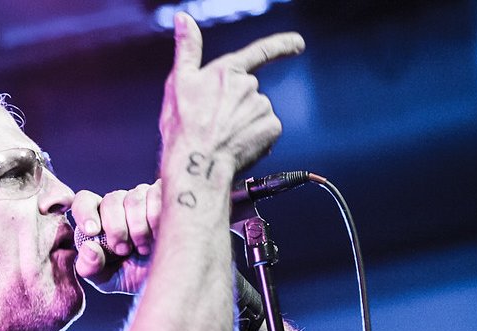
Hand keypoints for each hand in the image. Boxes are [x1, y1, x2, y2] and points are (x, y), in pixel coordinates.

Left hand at [72, 180, 161, 293]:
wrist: (168, 278)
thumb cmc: (134, 275)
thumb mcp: (107, 278)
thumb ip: (89, 267)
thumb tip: (88, 247)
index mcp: (99, 218)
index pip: (84, 201)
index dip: (85, 213)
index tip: (92, 232)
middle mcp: (120, 203)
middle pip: (110, 200)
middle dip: (116, 228)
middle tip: (124, 250)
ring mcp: (143, 196)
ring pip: (133, 199)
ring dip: (138, 229)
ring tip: (144, 248)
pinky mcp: (164, 193)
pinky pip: (155, 195)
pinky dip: (155, 219)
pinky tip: (158, 236)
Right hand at [160, 13, 304, 174]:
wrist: (196, 164)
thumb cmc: (183, 127)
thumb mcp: (178, 83)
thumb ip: (187, 48)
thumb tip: (184, 19)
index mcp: (226, 71)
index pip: (259, 52)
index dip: (281, 45)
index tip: (298, 44)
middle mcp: (249, 85)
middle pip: (249, 94)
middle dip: (237, 108)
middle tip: (214, 126)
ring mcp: (262, 106)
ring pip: (258, 114)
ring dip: (245, 125)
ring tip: (223, 138)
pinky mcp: (271, 128)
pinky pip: (267, 131)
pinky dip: (256, 139)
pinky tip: (238, 146)